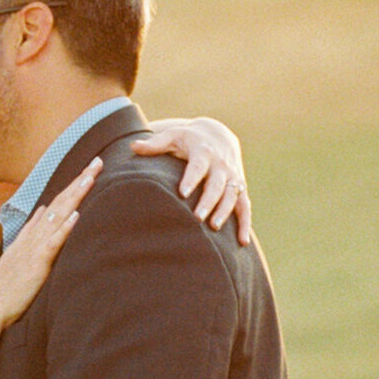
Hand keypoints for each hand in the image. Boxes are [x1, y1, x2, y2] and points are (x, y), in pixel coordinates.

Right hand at [0, 155, 100, 321]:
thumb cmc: (7, 284)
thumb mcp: (20, 250)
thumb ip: (31, 230)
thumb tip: (42, 210)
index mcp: (33, 232)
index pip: (57, 202)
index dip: (73, 185)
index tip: (88, 169)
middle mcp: (35, 234)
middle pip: (61, 201)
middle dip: (80, 180)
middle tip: (97, 161)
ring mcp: (36, 246)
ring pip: (59, 215)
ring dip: (75, 195)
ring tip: (90, 177)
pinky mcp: (38, 262)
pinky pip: (53, 242)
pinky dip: (65, 228)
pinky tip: (76, 215)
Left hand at [132, 118, 251, 242]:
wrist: (218, 136)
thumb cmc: (188, 140)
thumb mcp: (173, 136)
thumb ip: (155, 144)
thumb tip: (133, 147)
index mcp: (204, 152)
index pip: (198, 166)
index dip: (191, 178)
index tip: (182, 192)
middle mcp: (221, 165)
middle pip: (217, 184)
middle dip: (208, 200)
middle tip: (197, 216)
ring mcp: (233, 178)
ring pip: (232, 196)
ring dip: (224, 212)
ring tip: (214, 227)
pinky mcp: (239, 189)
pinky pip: (245, 207)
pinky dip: (245, 224)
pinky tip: (242, 241)